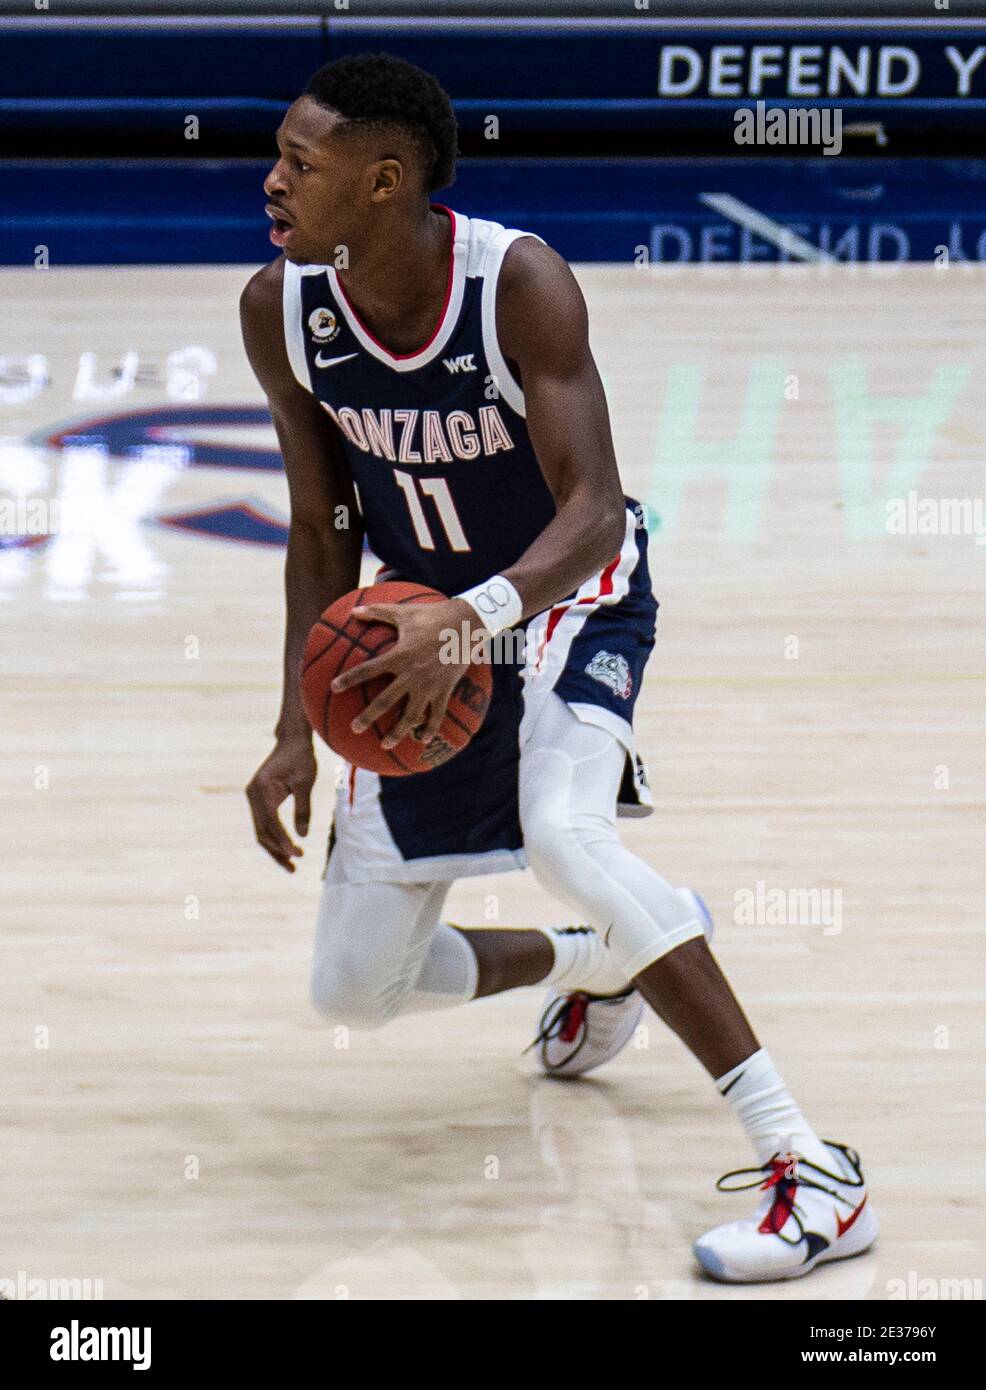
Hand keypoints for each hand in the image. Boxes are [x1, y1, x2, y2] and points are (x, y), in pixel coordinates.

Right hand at [246, 733, 316, 870]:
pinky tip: (287, 849)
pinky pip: (265, 823)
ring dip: (275, 848)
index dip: (283, 840)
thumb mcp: (305, 783)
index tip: (297, 853)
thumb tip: (302, 836)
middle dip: (277, 851)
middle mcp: (252, 794)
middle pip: (262, 831)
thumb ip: (303, 809)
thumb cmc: (301, 758)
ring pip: (261, 830)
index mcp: (261, 789)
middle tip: (295, 867)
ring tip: (292, 865)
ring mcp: (253, 797)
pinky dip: (275, 837)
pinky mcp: (259, 799)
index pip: (271, 822)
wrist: (292, 740)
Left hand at [331, 597, 479, 749]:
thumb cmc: (433, 615)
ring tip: (385, 745)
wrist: (467, 623)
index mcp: (399, 656)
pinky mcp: (445, 690)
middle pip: (386, 701)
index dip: (350, 679)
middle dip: (368, 716)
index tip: (334, 688)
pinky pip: (437, 714)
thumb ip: (377, 612)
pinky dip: (430, 728)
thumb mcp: (404, 612)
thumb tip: (353, 611)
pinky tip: (423, 740)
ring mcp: (429, 685)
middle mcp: (412, 674)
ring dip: (397, 732)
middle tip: (354, 728)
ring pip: (411, 715)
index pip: (368, 670)